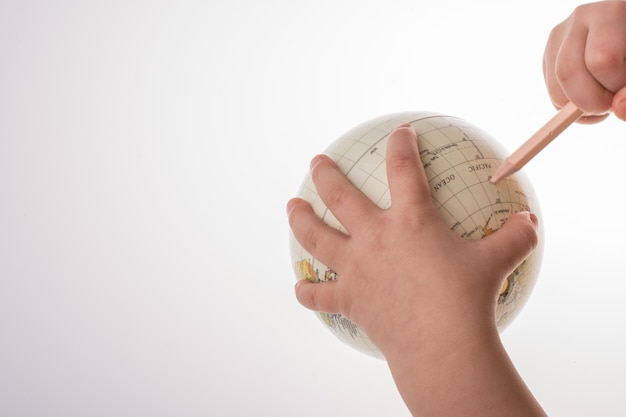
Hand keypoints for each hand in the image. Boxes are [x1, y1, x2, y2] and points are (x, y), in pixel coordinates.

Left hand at [287, 125, 543, 415]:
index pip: (403, 169)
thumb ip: (516, 237)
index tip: (399, 132)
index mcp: (410, 220)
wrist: (441, 345)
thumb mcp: (498, 262)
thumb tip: (531, 222)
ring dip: (301, 220)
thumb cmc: (468, 299)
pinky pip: (321, 296)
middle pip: (341, 196)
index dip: (401, 145)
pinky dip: (308, 293)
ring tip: (292, 207)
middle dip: (326, 174)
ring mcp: (356, 268)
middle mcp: (375, 237)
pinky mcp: (349, 299)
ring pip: (317, 237)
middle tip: (316, 161)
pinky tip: (300, 289)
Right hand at [543, 0, 625, 122]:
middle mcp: (581, 18)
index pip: (600, 60)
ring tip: (601, 101)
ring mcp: (560, 35)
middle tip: (609, 104)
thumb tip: (619, 107)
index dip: (612, 87)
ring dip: (578, 107)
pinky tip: (588, 95)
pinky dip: (569, 104)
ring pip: (555, 87)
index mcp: (611, 14)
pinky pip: (552, 91)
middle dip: (590, 101)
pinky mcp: (550, 53)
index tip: (622, 93)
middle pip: (568, 73)